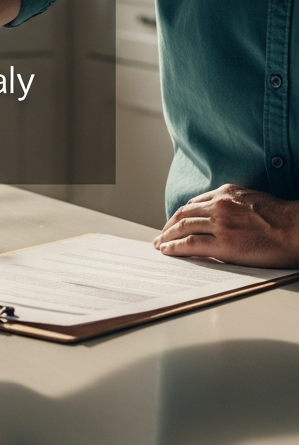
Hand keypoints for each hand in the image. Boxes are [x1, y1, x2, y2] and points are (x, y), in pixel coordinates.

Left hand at [154, 185, 298, 267]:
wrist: (296, 228)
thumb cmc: (281, 217)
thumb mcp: (251, 199)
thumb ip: (231, 204)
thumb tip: (218, 215)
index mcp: (224, 193)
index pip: (193, 204)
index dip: (180, 215)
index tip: (173, 223)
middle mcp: (218, 205)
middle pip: (183, 214)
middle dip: (168, 226)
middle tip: (159, 236)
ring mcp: (220, 224)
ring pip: (182, 228)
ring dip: (167, 237)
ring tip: (160, 245)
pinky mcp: (224, 243)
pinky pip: (191, 244)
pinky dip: (175, 247)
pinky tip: (168, 251)